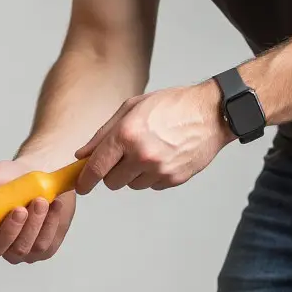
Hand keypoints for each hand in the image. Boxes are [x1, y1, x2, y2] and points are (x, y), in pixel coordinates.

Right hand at [0, 159, 76, 263]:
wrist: (37, 173)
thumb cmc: (11, 178)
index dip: (7, 232)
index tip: (17, 210)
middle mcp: (7, 247)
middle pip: (17, 249)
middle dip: (28, 226)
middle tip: (35, 202)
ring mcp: (28, 249)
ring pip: (35, 247)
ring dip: (42, 222)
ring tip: (45, 200)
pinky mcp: (47, 247)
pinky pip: (50, 243)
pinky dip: (54, 223)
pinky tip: (55, 206)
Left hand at [74, 81, 235, 193]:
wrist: (211, 113)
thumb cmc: (172, 106)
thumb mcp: (131, 108)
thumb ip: (103, 134)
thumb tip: (82, 155)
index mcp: (127, 134)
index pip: (97, 167)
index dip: (85, 180)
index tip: (81, 185)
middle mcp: (142, 155)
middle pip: (112, 182)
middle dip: (112, 172)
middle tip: (123, 156)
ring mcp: (159, 169)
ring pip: (131, 185)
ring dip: (134, 174)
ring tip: (149, 151)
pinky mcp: (173, 179)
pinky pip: (151, 185)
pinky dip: (152, 175)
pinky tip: (164, 156)